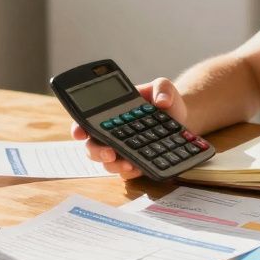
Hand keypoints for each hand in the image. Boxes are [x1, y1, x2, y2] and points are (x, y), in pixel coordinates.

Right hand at [72, 77, 188, 179]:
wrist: (181, 118)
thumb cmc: (165, 101)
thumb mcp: (163, 87)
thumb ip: (161, 89)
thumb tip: (162, 102)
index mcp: (110, 115)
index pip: (87, 122)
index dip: (78, 128)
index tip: (80, 133)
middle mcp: (112, 134)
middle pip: (92, 147)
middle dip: (97, 152)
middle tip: (110, 153)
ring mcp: (123, 150)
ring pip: (107, 163)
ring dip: (114, 166)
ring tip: (128, 164)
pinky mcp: (136, 163)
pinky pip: (127, 172)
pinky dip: (131, 172)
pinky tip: (138, 168)